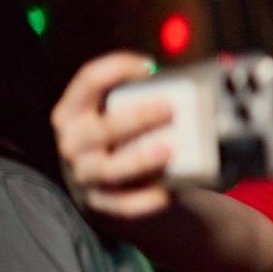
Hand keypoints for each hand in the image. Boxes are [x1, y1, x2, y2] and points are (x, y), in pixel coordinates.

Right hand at [51, 51, 174, 216]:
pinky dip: (142, 201)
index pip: (88, 81)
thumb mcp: (119, 111)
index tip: (149, 67)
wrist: (112, 181)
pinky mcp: (100, 202)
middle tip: (169, 109)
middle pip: (99, 129)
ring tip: (170, 150)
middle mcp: (73, 142)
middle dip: (135, 118)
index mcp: (74, 111)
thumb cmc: (122, 135)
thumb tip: (198, 77)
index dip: (116, 68)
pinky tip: (164, 194)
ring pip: (107, 169)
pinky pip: (120, 204)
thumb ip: (143, 95)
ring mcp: (84, 174)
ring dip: (138, 159)